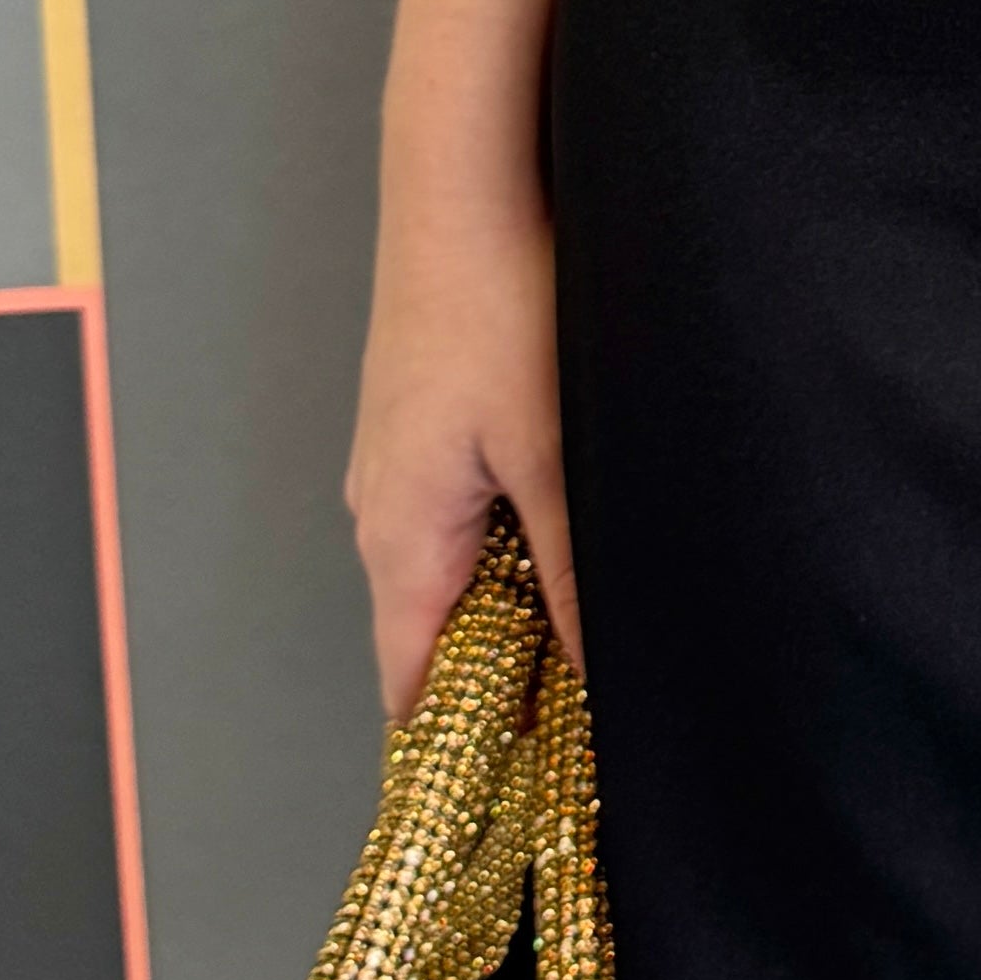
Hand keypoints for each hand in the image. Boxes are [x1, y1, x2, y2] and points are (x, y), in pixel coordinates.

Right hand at [346, 162, 583, 724]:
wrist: (465, 183)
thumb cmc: (497, 308)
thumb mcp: (555, 455)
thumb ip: (575, 572)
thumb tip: (593, 674)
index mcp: (399, 538)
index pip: (409, 688)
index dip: (460, 750)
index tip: (524, 796)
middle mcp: (382, 511)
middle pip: (433, 636)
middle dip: (503, 681)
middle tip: (593, 720)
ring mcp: (400, 465)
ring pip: (455, 572)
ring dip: (516, 604)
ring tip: (598, 633)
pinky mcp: (426, 423)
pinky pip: (463, 517)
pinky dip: (512, 542)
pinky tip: (576, 531)